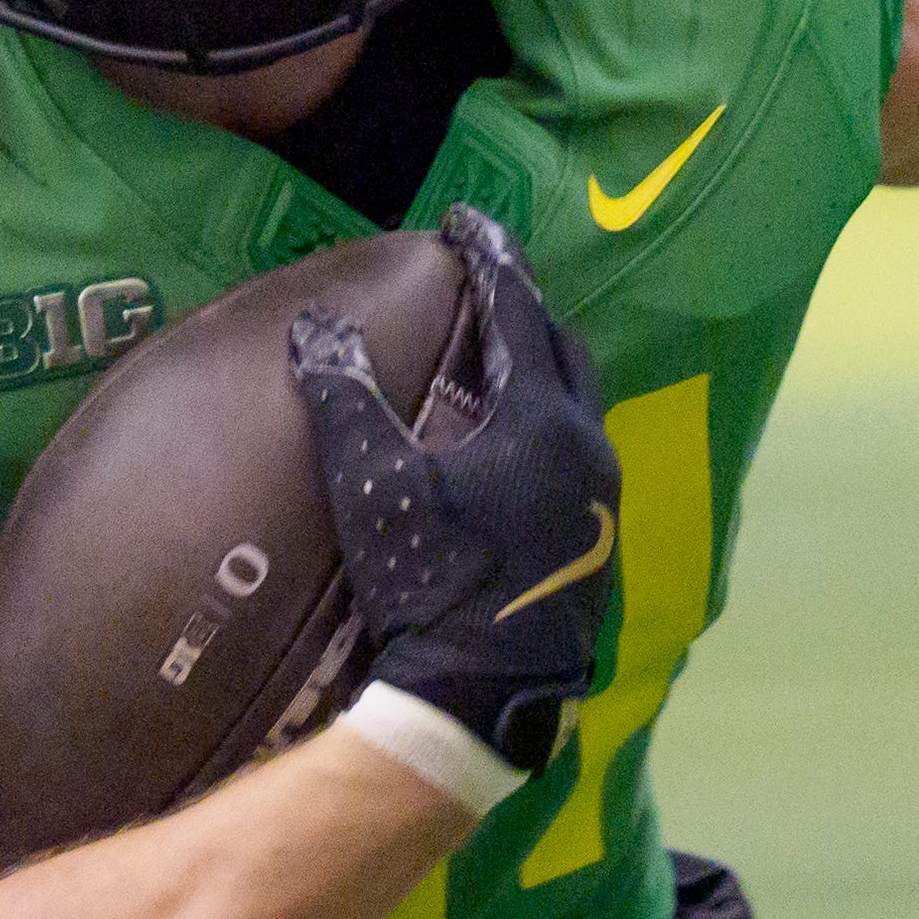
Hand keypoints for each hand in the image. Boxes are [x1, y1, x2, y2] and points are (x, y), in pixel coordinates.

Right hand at [288, 205, 618, 776]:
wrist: (481, 698)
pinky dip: (548, 426)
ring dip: (542, 371)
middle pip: (565, 351)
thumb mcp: (374, 487)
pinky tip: (514, 446)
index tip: (464, 220)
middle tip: (485, 284)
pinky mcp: (598, 547)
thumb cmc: (430, 585)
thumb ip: (345, 400)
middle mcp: (589, 450)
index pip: (518, 311)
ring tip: (498, 359)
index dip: (490, 259)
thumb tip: (315, 327)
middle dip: (526, 309)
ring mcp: (603, 503)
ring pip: (580, 406)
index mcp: (542, 421)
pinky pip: (580, 456)